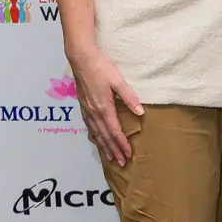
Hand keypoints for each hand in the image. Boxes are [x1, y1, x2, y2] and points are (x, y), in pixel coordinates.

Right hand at [69, 45, 141, 165]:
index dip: (122, 144)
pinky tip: (96, 139)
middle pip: (104, 136)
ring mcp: (86, 110)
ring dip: (103, 146)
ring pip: (95, 133)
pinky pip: (89, 126)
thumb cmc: (101, 67)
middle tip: (122, 163)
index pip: (114, 131)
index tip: (129, 154)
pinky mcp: (83, 105)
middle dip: (113, 150)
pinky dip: (94, 136)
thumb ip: (129, 97)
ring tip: (110, 157)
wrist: (81, 58)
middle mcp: (93, 112)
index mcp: (103, 108)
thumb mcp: (118, 81)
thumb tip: (140, 113)